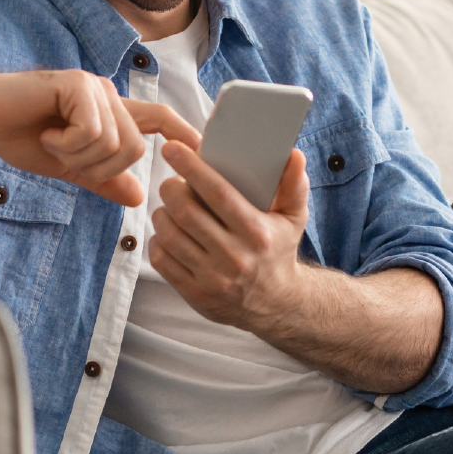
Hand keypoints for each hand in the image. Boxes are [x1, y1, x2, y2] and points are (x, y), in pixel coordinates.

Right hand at [0, 69, 200, 206]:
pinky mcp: (77, 84)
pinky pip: (93, 131)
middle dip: (99, 169)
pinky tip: (46, 131)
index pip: (159, 119)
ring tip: (52, 141)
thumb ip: (103, 181)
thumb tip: (138, 197)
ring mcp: (94, 87)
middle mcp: (109, 95)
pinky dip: (68, 143)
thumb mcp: (68, 167)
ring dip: (79, 156)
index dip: (184, 133)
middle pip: (135, 149)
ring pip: (115, 143)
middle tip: (65, 157)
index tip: (205, 151)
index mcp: (110, 113)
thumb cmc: (21, 135)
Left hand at [149, 141, 309, 329]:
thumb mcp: (294, 217)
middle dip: (170, 189)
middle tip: (171, 182)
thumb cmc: (279, 250)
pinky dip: (158, 240)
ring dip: (162, 213)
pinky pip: (162, 260)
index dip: (192, 168)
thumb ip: (294, 184)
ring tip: (170, 206)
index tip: (172, 149)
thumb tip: (293, 154)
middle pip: (186, 212)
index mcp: (257, 233)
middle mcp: (234, 257)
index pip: (218, 193)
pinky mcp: (195, 294)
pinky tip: (168, 232)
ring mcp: (213, 278)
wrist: (276, 304)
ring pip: (169, 235)